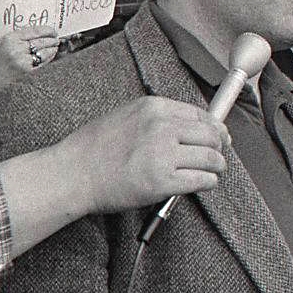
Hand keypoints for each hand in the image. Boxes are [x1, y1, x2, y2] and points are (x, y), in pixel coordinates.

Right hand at [0, 25, 59, 86]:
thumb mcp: (5, 42)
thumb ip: (21, 36)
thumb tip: (42, 31)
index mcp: (11, 38)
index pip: (34, 31)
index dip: (47, 30)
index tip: (53, 30)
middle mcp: (17, 48)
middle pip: (41, 41)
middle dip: (52, 40)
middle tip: (57, 38)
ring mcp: (22, 60)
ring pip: (44, 52)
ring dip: (52, 48)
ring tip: (55, 46)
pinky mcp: (27, 71)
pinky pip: (42, 62)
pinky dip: (49, 57)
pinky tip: (51, 54)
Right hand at [59, 97, 230, 212]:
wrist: (73, 173)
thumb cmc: (92, 148)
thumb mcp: (126, 116)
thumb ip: (156, 119)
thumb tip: (185, 127)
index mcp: (153, 108)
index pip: (200, 113)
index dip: (214, 127)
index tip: (219, 135)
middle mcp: (161, 127)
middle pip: (210, 135)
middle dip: (219, 147)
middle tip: (219, 156)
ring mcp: (163, 154)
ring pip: (211, 158)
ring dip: (216, 167)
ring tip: (213, 171)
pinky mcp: (162, 182)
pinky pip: (201, 181)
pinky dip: (208, 183)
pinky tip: (204, 184)